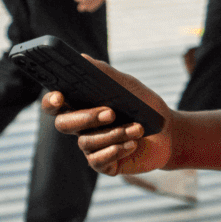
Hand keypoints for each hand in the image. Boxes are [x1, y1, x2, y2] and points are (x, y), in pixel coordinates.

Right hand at [42, 58, 177, 174]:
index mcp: (81, 105)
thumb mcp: (129, 86)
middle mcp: (80, 127)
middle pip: (65, 124)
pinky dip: (116, 150)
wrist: (169, 132)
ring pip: (87, 142)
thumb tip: (82, 57)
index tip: (60, 97)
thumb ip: (105, 74)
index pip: (55, 104)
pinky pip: (98, 161)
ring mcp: (90, 147)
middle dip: (87, 117)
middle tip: (111, 113)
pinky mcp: (103, 164)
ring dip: (115, 133)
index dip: (51, 101)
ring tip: (138, 128)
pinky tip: (132, 144)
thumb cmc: (144, 106)